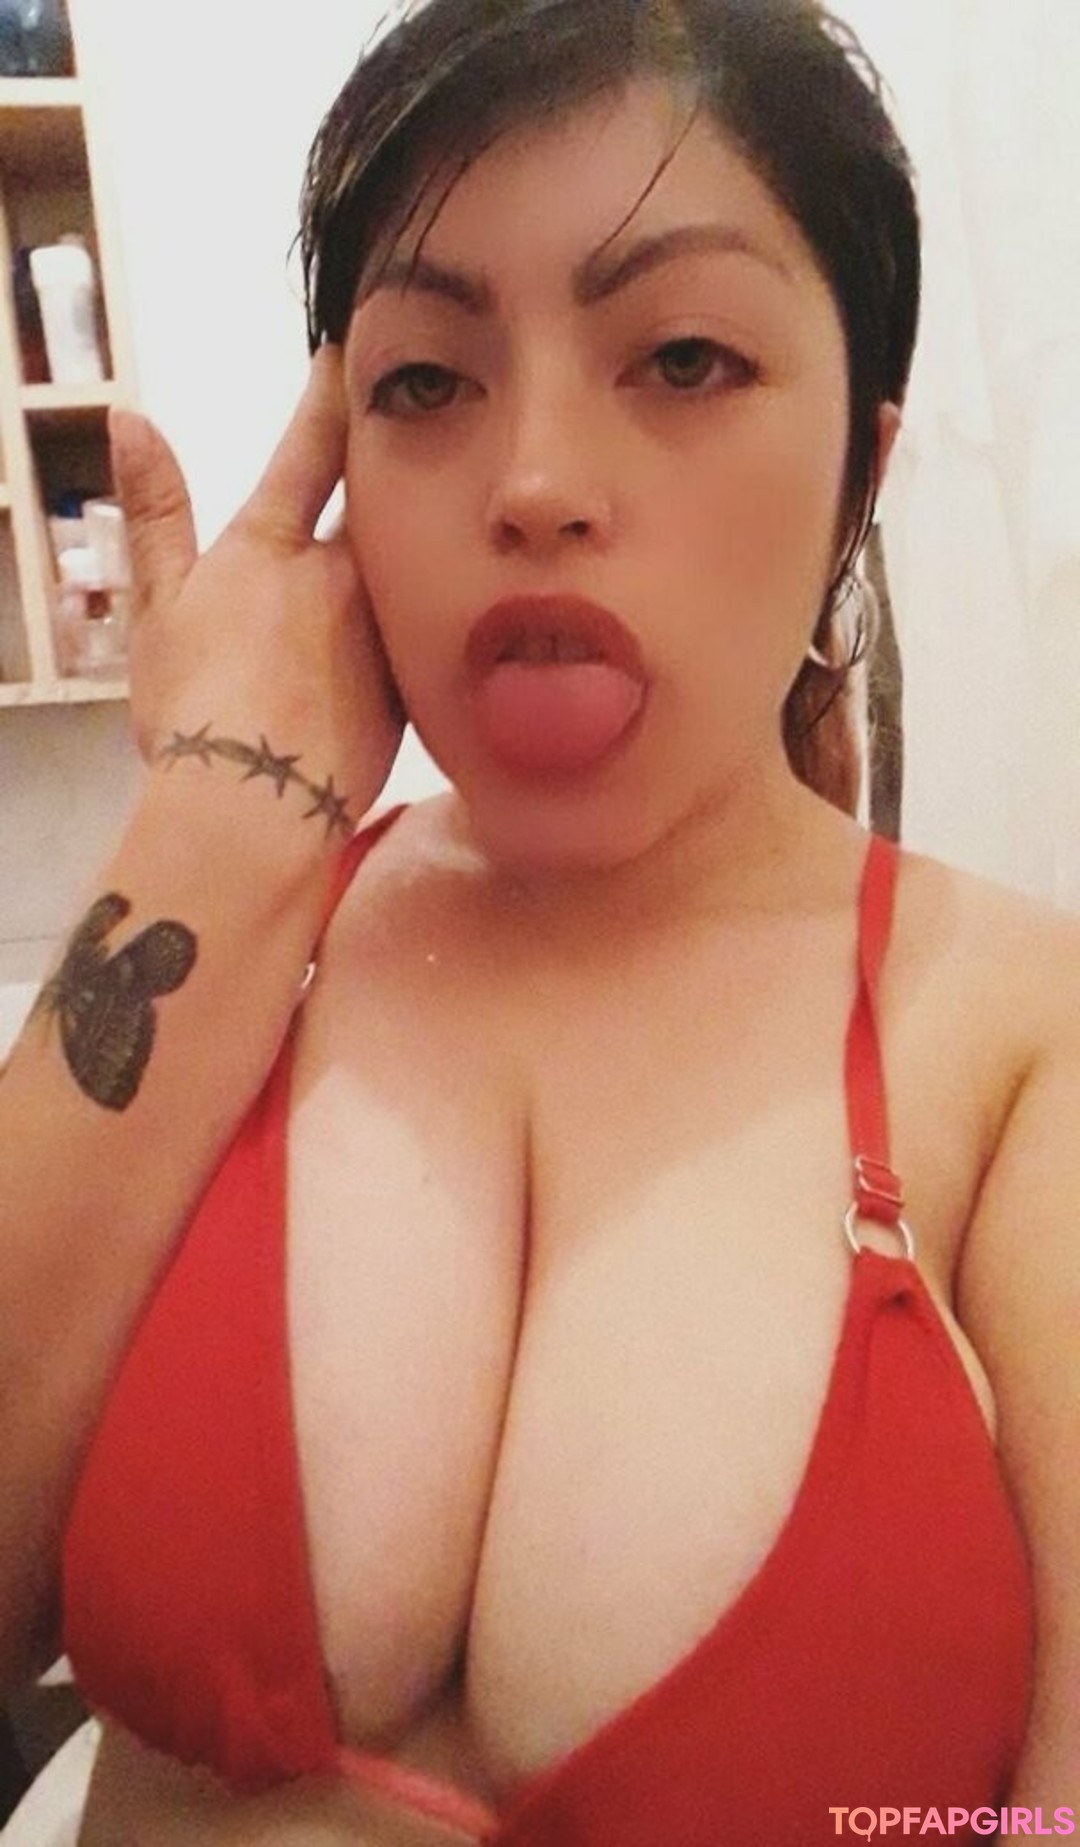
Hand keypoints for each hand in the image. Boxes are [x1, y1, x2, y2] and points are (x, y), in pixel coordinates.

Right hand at [109, 345, 404, 832]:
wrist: (253, 804)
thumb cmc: (193, 707)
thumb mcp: (157, 606)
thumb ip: (153, 512)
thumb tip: (130, 417)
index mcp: (272, 546)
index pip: (312, 447)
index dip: (333, 393)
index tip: (353, 351)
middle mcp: (341, 574)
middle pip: (376, 510)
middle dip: (383, 489)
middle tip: (403, 459)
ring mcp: (383, 629)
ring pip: (401, 578)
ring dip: (402, 570)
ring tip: (395, 587)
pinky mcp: (412, 687)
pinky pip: (417, 645)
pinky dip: (412, 639)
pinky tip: (411, 656)